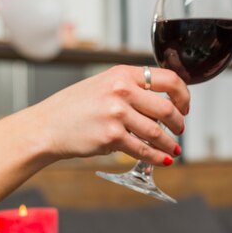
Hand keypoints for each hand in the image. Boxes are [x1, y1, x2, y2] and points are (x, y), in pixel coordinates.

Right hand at [26, 65, 189, 164]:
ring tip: (173, 148)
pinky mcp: (111, 136)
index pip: (169, 79)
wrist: (46, 126)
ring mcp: (116, 113)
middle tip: (180, 129)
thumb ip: (132, 88)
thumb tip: (164, 101)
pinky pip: (143, 149)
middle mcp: (121, 90)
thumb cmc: (75, 107)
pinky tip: (162, 159)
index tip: (184, 106)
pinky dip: (157, 156)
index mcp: (123, 73)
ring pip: (157, 132)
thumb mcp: (104, 84)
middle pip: (166, 108)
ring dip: (169, 143)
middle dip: (179, 122)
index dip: (183, 95)